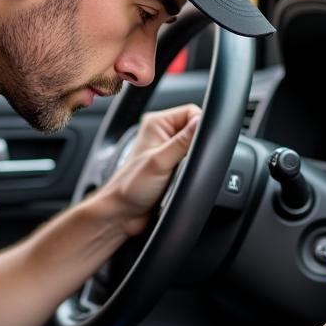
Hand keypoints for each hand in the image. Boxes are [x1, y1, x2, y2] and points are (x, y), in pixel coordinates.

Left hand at [96, 103, 201, 235]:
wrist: (123, 214)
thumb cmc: (130, 187)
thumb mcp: (160, 162)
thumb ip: (183, 142)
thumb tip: (202, 122)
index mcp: (157, 123)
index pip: (192, 112)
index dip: (200, 127)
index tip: (198, 145)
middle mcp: (163, 134)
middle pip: (196, 131)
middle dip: (196, 148)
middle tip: (182, 164)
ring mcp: (168, 151)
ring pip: (196, 149)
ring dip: (193, 162)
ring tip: (178, 174)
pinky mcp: (173, 166)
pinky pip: (192, 163)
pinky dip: (191, 171)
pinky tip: (180, 180)